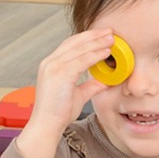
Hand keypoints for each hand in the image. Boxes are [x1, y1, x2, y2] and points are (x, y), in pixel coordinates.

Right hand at [17, 29, 113, 157]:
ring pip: (79, 48)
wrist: (47, 125)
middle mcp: (50, 62)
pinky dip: (94, 55)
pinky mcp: (59, 74)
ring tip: (111, 40)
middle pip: (74, 42)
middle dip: (93, 35)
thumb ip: (90, 86)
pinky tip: (105, 53)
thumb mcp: (78, 95)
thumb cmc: (59, 113)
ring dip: (96, 42)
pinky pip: (80, 60)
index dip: (87, 38)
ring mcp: (53, 67)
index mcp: (51, 65)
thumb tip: (105, 81)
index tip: (102, 36)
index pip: (70, 45)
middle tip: (110, 31)